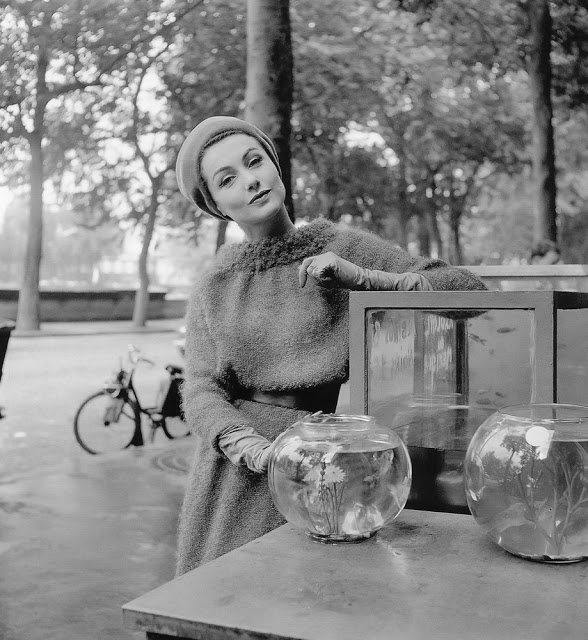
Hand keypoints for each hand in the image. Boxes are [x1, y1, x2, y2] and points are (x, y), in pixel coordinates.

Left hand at [298, 252, 433, 291]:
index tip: (302, 285)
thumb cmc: (345, 281)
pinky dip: (324, 280)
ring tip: (334, 280)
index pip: (306, 262)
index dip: (301, 273)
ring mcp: (328, 256)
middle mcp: (325, 254)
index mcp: (324, 257)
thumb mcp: (328, 279)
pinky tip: (334, 280)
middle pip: (308, 268)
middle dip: (316, 280)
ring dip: (321, 281)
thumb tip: (306, 275)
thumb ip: (318, 275)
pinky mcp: (331, 261)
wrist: (360, 280)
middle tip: (329, 282)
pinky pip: (318, 273)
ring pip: (312, 271)